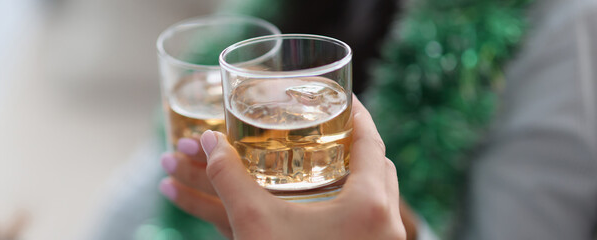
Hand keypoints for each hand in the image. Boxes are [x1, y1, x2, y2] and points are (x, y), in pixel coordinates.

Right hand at [159, 96, 405, 238]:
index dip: (357, 114)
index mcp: (370, 205)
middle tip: (330, 128)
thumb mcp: (254, 223)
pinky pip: (370, 221)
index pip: (372, 140)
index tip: (343, 97)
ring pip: (377, 197)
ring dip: (355, 174)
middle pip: (379, 166)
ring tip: (327, 160)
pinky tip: (325, 206)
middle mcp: (387, 224)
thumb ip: (229, 179)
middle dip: (354, 143)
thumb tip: (208, 142)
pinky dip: (353, 204)